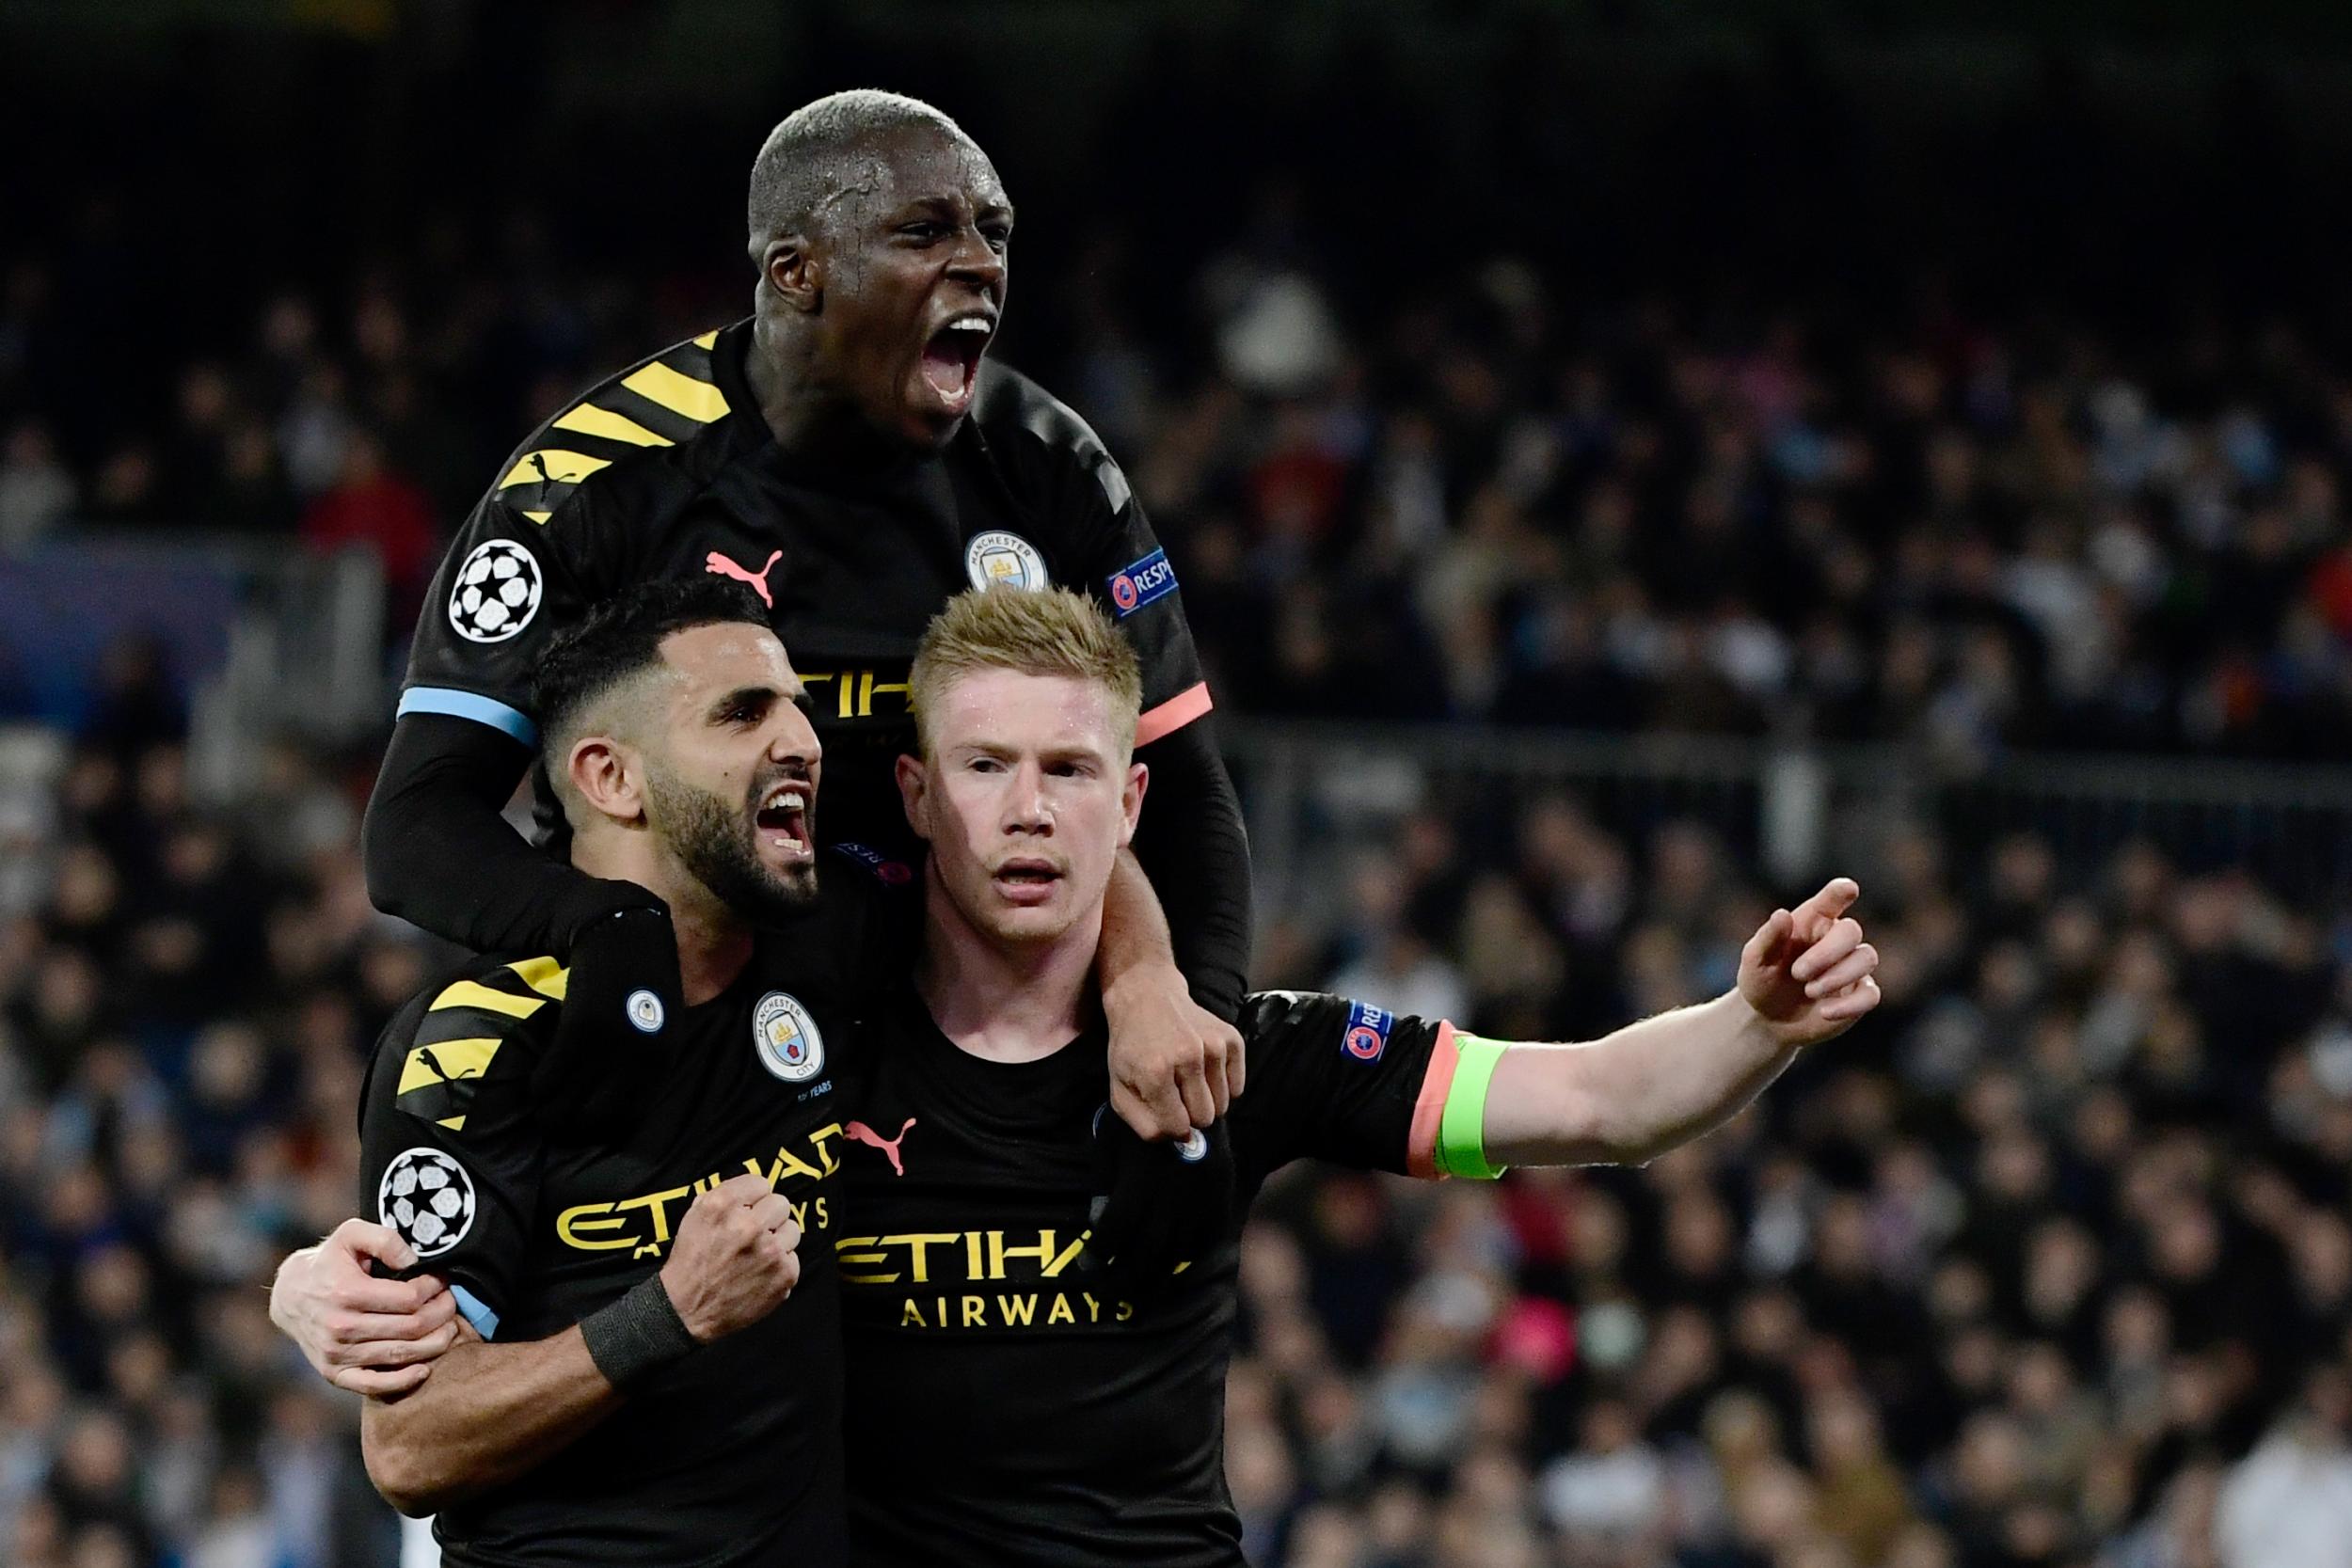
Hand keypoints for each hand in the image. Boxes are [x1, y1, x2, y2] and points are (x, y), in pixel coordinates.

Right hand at [269, 1219, 460, 1395]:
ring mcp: (336, 1354)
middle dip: (442, 1315)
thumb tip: (413, 1262)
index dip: (434, 1289)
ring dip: (434, 1344)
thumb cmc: (329, 1261)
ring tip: (450, 1329)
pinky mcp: (334, 1374)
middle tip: (452, 1304)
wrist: (290, 1296)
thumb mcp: (351, 1234)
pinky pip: (373, 1385)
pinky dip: (403, 1381)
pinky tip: (425, 1369)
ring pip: (400, 1355)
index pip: (409, 1299)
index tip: (442, 1280)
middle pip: (411, 1328)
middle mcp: (341, 1327)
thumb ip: (385, 1239)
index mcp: (347, 1293)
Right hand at [532, 895, 681, 1139]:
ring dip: (549, 1111)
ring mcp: (610, 1047)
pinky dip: (539, 1085)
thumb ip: (646, 1057)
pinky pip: (552, 1073)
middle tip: (552, 1124)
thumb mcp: (662, 1022)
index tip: (581, 1129)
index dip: (601, 1128)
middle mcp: (638, 1061)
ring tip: (538, 1111)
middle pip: (596, 1116)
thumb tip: (619, 1091)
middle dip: (571, 1127)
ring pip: (570, 1100)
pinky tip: (532, 1087)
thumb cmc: (645, 976)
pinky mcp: (582, 1030)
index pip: (628, 1115)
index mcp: (661, 1061)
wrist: (625, 934)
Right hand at [658, 1173, 800, 1342]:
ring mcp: (770, 1250)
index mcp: (723, 1205)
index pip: (761, 1183)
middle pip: (780, 1204)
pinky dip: (780, 1266)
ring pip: (792, 1229)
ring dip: (777, 1240)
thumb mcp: (694, 1218)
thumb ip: (723, 1195)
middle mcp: (749, 1225)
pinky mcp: (785, 1274)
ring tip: (757, 1255)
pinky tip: (760, 1273)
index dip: (753, 1199)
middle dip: (767, 1217)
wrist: (686, 1310)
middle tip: (753, 1234)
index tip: (747, 1211)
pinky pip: (794, 1257)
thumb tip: (753, 1189)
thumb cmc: (691, 1263)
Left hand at [1080, 1108, 1238, 1305]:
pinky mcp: (1219, 1200)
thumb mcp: (1114, 1143)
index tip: (1087, 1267)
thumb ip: (1105, 1182)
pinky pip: (1203, 1242)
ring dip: (1154, 1281)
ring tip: (1137, 1301)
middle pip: (1144, 1252)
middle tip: (1107, 1297)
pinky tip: (1170, 1273)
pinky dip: (1185, 1261)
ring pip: (1175, 1255)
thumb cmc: (1143, 1123)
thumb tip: (1097, 1222)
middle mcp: (1171, 1195)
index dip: (1098, 1253)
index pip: (1115, 1230)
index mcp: (1140, 1179)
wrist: (1196, 1100)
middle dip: (1123, 1280)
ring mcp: (1199, 1201)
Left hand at [1103, 963, 1245, 1139]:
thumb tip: (1180, 1139)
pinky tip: (1204, 1069)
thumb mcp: (1119, 1088)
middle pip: (1205, 1118)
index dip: (1171, 1126)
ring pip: (1224, 1106)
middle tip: (1175, 1093)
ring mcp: (1213, 1046)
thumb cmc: (1131, 1048)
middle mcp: (1188, 1057)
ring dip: (1207, 1100)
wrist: (1148, 998)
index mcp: (1155, 1072)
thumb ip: (1144, 1124)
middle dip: (1190, 1114)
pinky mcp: (1231, 1039)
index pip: (1178, 1127)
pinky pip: (1238, 1088)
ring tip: (1188, 1078)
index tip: (1164, 1110)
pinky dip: (1224, 1086)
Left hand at [1739, 877, 1882, 1048]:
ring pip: (1866, 958)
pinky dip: (1850, 1004)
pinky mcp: (1859, 995)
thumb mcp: (1755, 961)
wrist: (1768, 1020)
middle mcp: (1836, 939)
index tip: (1847, 889)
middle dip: (1827, 952)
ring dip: (1837, 976)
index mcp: (1812, 921)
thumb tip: (1783, 915)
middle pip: (1851, 931)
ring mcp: (1852, 966)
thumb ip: (1768, 938)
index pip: (1831, 900)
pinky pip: (1871, 995)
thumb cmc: (1761, 980)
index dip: (1840, 892)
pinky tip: (1825, 1012)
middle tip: (1798, 973)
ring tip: (1809, 991)